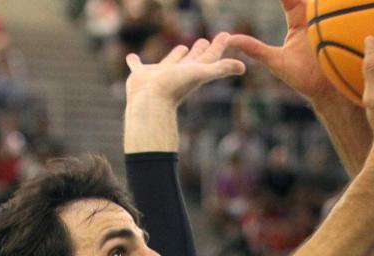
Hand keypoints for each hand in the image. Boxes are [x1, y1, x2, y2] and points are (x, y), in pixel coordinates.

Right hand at [125, 35, 245, 104]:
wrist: (150, 102)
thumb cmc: (175, 87)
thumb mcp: (201, 73)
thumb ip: (221, 69)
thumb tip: (243, 67)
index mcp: (193, 71)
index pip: (210, 57)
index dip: (219, 46)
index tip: (226, 35)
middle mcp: (178, 73)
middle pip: (193, 59)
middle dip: (200, 50)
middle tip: (205, 40)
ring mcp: (159, 75)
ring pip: (170, 62)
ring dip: (176, 55)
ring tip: (182, 46)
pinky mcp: (141, 76)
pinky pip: (137, 66)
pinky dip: (134, 61)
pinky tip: (131, 57)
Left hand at [228, 0, 348, 109]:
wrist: (329, 92)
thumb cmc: (303, 78)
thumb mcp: (276, 61)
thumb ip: (255, 48)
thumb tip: (230, 40)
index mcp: (298, 21)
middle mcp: (315, 18)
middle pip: (312, 1)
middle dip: (310, 1)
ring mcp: (333, 23)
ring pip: (329, 4)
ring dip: (326, 3)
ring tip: (321, 2)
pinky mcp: (348, 30)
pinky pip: (348, 13)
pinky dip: (342, 7)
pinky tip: (344, 6)